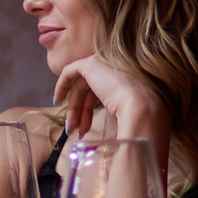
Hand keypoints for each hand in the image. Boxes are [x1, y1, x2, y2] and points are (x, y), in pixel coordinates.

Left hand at [51, 54, 166, 156]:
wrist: (140, 107)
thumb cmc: (137, 116)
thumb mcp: (124, 114)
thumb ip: (114, 112)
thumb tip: (105, 133)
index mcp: (123, 77)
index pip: (100, 92)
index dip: (88, 108)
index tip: (83, 126)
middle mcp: (113, 67)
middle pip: (89, 90)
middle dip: (80, 112)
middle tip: (75, 130)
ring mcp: (103, 64)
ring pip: (80, 86)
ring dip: (74, 107)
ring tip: (71, 127)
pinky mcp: (90, 65)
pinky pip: (69, 72)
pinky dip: (62, 85)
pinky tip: (57, 100)